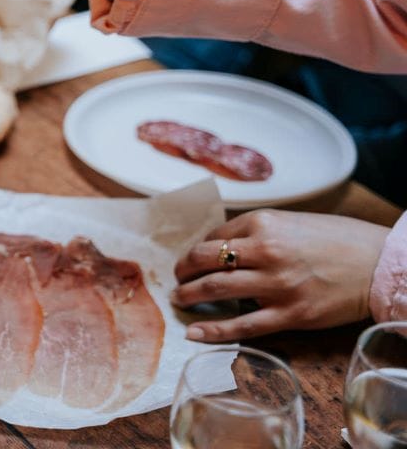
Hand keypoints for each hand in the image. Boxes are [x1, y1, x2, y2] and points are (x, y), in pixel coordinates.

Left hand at [173, 210, 388, 341]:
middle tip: (176, 279)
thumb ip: (255, 233)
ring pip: (216, 291)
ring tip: (179, 300)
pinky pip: (242, 325)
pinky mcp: (291, 315)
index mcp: (263, 223)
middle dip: (183, 272)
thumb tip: (219, 248)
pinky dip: (213, 330)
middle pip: (205, 262)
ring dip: (189, 296)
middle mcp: (265, 251)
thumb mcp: (290, 223)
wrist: (379, 264)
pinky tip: (195, 333)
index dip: (195, 251)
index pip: (212, 238)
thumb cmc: (336, 240)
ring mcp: (277, 285)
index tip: (190, 260)